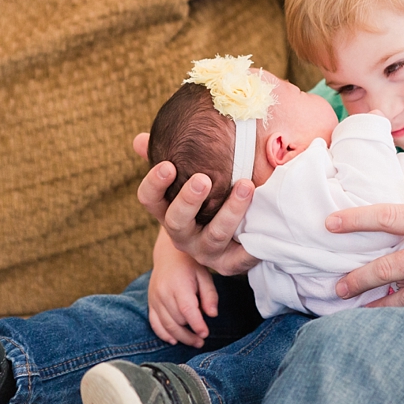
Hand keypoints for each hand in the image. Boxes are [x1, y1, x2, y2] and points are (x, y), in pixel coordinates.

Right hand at [135, 132, 258, 275]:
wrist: (223, 241)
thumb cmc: (203, 199)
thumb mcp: (185, 177)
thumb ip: (166, 156)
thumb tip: (140, 140)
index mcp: (167, 211)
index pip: (149, 199)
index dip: (155, 183)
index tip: (168, 165)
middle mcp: (182, 234)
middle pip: (177, 220)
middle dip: (188, 200)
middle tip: (202, 179)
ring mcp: (204, 251)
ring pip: (214, 235)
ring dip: (230, 211)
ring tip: (245, 186)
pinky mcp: (229, 264)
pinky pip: (240, 259)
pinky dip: (251, 246)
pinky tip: (263, 227)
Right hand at [148, 229, 217, 346]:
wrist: (168, 254)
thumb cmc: (190, 265)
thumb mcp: (205, 275)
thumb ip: (209, 295)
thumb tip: (212, 315)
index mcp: (179, 284)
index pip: (187, 310)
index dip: (196, 324)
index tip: (205, 333)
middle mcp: (163, 293)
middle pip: (176, 320)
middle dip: (190, 333)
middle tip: (202, 340)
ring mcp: (154, 299)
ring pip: (166, 325)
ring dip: (179, 337)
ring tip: (194, 342)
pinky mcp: (150, 303)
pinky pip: (154, 323)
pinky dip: (163, 334)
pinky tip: (174, 340)